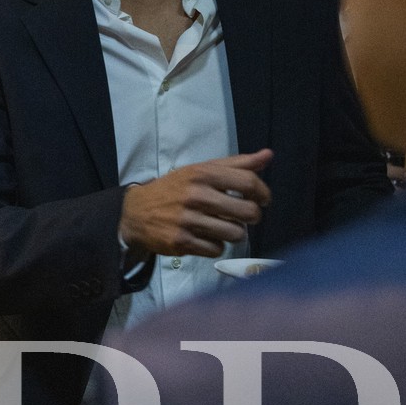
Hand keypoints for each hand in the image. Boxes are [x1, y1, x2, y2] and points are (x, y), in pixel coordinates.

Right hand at [119, 150, 272, 258]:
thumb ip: (237, 164)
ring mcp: (188, 220)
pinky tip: (207, 237)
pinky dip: (216, 245)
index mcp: (203, 173)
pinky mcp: (182, 241)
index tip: (262, 199)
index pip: (248, 182)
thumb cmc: (176, 189)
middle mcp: (196, 195)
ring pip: (235, 233)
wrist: (137, 211)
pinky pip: (217, 249)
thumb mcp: (202, 170)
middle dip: (252, 216)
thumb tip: (268, 155)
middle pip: (247, 212)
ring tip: (225, 226)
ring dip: (235, 232)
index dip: (263, 193)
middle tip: (245, 215)